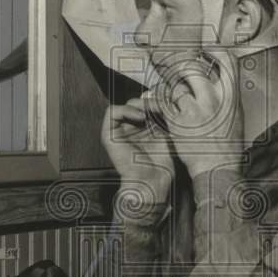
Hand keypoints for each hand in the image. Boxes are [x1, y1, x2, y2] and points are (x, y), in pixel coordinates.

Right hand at [101, 97, 174, 211]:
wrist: (152, 180)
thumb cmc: (162, 162)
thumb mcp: (167, 133)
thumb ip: (163, 115)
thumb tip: (165, 96)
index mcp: (142, 128)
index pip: (147, 104)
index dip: (157, 100)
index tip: (169, 103)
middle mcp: (129, 128)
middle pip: (138, 102)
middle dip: (151, 101)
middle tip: (162, 105)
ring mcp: (118, 131)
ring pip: (126, 104)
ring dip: (140, 104)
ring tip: (152, 111)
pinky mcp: (108, 135)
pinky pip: (112, 111)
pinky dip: (126, 110)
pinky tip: (141, 117)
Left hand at [153, 49, 243, 179]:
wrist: (217, 168)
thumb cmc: (228, 146)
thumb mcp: (237, 115)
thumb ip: (228, 95)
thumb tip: (220, 79)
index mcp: (231, 96)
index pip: (226, 60)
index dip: (215, 51)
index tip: (207, 52)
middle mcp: (212, 99)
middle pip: (193, 68)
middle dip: (184, 67)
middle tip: (181, 71)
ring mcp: (193, 109)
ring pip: (176, 85)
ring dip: (172, 88)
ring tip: (172, 94)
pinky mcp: (177, 120)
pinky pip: (163, 101)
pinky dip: (159, 100)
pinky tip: (159, 102)